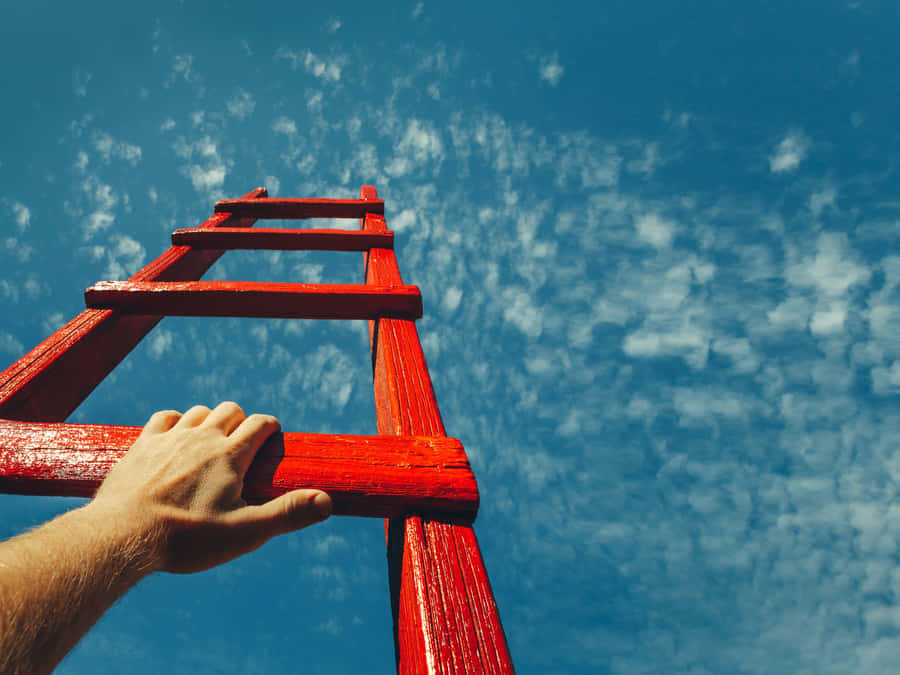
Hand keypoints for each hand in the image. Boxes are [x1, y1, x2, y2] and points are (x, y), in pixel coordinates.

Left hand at [90, 402, 331, 573]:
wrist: (122, 536)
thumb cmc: (186, 538)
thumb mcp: (245, 532)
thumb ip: (287, 514)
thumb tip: (326, 501)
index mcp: (230, 456)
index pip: (260, 423)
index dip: (270, 428)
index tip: (272, 440)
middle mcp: (202, 438)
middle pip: (230, 410)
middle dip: (241, 421)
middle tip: (242, 446)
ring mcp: (170, 439)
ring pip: (198, 412)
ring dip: (209, 421)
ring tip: (210, 443)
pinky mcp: (143, 445)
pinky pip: (165, 417)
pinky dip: (176, 422)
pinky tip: (176, 438)